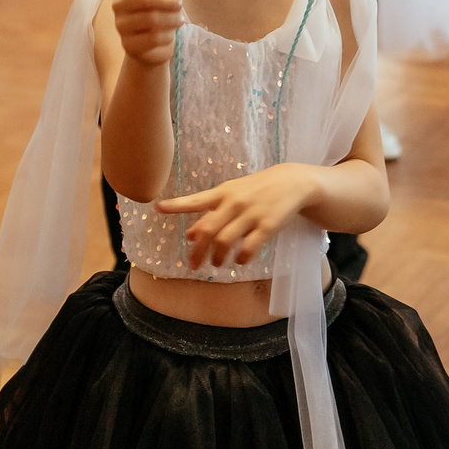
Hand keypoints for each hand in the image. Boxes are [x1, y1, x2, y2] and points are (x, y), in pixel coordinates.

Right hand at [112, 0, 195, 67]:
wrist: (152, 44)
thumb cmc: (160, 9)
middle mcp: (120, 3)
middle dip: (169, 3)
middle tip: (179, 5)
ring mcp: (121, 24)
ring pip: (152, 20)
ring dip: (172, 20)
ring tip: (178, 20)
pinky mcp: (127, 43)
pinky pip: (153, 38)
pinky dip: (167, 36)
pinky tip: (168, 34)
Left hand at [156, 163, 315, 270]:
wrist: (291, 182)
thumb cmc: (255, 190)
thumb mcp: (231, 196)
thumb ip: (210, 214)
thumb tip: (189, 235)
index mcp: (222, 193)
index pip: (195, 200)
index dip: (176, 205)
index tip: (157, 207)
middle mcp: (234, 203)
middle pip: (207, 230)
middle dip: (197, 251)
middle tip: (192, 266)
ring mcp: (251, 214)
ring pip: (225, 241)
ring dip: (217, 257)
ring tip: (217, 264)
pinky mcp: (268, 225)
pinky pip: (250, 248)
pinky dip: (241, 258)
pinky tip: (240, 261)